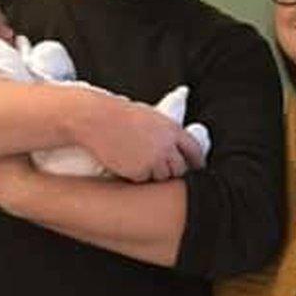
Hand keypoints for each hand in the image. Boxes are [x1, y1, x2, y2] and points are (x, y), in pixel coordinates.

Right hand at [71, 90, 205, 182]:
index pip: (193, 149)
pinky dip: (137, 176)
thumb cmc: (120, 115)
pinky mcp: (140, 172)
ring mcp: (154, 160)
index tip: (197, 168)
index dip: (197, 161)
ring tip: (137, 159)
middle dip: (172, 170)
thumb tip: (175, 144)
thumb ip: (165, 132)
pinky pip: (144, 180)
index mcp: (172, 129)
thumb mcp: (150, 117)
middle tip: (159, 166)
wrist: (98, 120)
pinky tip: (126, 162)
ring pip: (163, 177)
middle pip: (180, 168)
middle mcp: (167, 146)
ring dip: (154, 173)